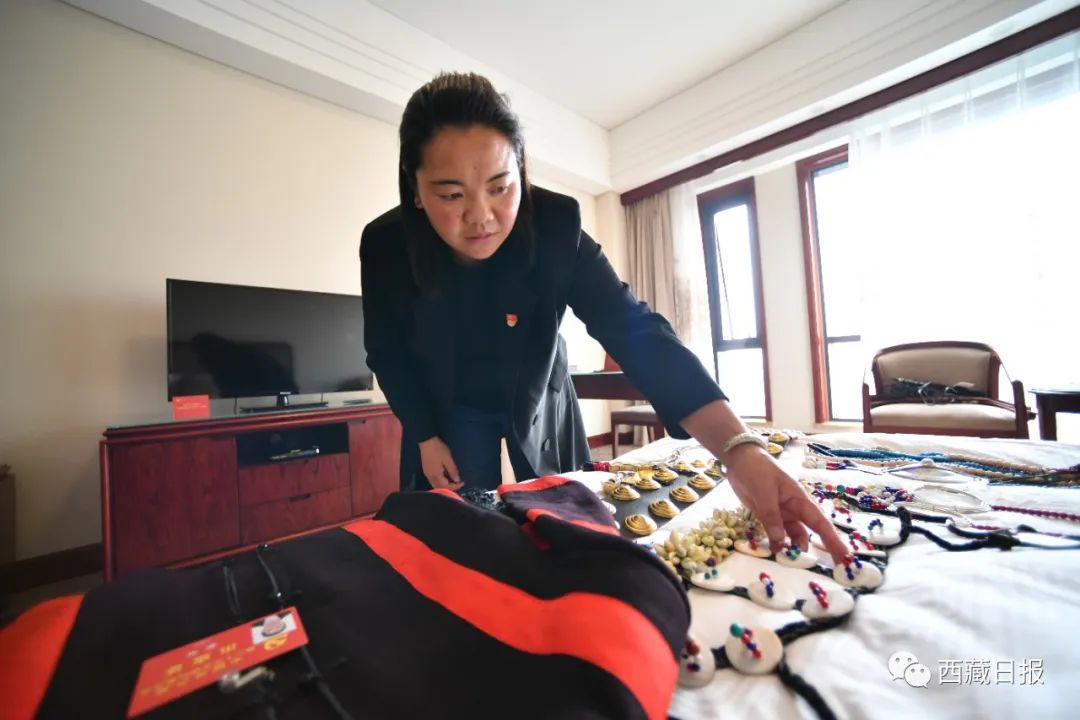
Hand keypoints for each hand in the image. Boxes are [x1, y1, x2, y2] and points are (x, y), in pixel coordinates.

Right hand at [418, 436, 463, 489]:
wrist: (426, 440)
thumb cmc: (438, 449)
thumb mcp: (448, 459)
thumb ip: (452, 470)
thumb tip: (457, 480)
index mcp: (435, 475)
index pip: (446, 486)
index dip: (455, 486)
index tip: (462, 483)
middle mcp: (430, 476)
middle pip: (439, 487)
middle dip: (449, 488)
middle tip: (458, 484)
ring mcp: (427, 473)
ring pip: (435, 484)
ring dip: (444, 486)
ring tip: (452, 482)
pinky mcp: (426, 469)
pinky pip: (433, 480)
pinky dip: (440, 482)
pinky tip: (445, 478)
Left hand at [723, 444, 848, 562]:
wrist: (740, 459)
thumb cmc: (757, 470)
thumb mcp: (764, 492)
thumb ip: (771, 517)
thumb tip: (781, 543)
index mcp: (800, 500)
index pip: (821, 524)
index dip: (833, 541)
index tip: (845, 557)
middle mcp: (795, 509)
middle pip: (812, 533)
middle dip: (823, 550)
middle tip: (834, 570)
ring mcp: (783, 514)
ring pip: (795, 536)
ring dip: (795, 549)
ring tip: (793, 564)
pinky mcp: (769, 517)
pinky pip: (778, 534)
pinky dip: (778, 544)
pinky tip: (775, 552)